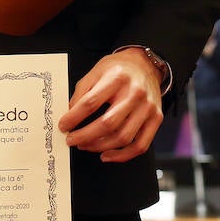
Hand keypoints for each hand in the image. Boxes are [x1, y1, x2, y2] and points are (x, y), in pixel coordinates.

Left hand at [57, 49, 163, 163]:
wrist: (146, 64)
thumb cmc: (120, 69)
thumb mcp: (97, 70)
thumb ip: (83, 90)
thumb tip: (71, 113)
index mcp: (117, 78)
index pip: (91, 102)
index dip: (74, 117)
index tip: (63, 125)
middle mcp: (135, 93)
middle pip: (108, 124)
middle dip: (84, 136)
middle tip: (71, 140)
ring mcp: (147, 108)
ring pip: (123, 137)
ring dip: (99, 147)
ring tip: (85, 145)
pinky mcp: (156, 119)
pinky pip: (140, 146)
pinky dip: (122, 156)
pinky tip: (106, 154)